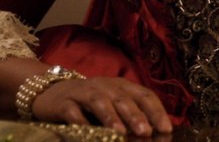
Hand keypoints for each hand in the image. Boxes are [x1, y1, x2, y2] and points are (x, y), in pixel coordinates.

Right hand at [31, 76, 173, 136]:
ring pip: (99, 102)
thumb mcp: (113, 103)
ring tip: (120, 132)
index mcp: (121, 86)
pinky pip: (72, 111)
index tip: (166, 128)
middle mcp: (105, 85)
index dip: (156, 110)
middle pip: (123, 98)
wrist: (52, 91)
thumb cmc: (90, 102)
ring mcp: (83, 92)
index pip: (143, 94)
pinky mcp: (64, 102)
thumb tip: (153, 132)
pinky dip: (79, 120)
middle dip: (135, 115)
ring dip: (110, 116)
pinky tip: (85, 130)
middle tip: (146, 132)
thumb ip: (130, 114)